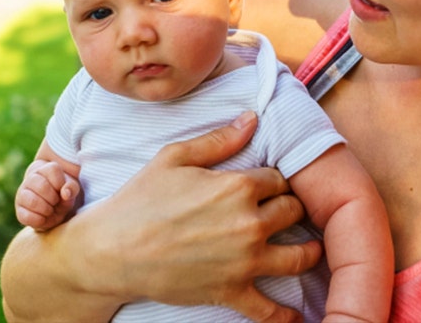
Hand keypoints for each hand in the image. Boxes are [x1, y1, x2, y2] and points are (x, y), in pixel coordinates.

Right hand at [16, 160, 81, 230]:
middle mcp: (31, 178)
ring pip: (33, 201)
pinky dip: (39, 220)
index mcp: (46, 169)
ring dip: (47, 210)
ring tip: (51, 210)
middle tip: (57, 202)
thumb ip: (72, 188)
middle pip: (42, 186)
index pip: (53, 170)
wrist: (53, 209)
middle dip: (54, 198)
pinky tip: (44, 218)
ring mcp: (22, 193)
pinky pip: (26, 216)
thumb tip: (65, 193)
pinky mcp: (19, 209)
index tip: (63, 190)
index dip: (61, 183)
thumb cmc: (63, 196)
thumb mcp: (72, 190)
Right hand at [69, 111, 321, 322]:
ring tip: (309, 250)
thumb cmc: (139, 201)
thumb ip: (219, 139)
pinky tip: (295, 316)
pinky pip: (269, 309)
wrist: (110, 253)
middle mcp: (249, 223)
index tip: (269, 188)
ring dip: (308, 252)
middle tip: (283, 214)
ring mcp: (244, 261)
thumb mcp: (175, 158)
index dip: (274, 182)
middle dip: (291, 210)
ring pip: (300, 256)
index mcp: (238, 187)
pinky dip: (284, 315)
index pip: (279, 179)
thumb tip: (252, 118)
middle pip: (294, 212)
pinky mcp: (231, 291)